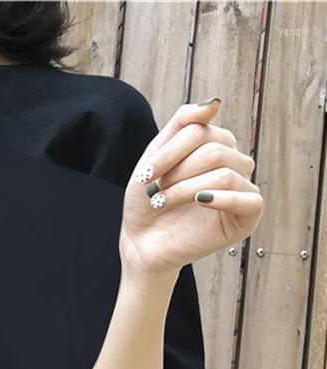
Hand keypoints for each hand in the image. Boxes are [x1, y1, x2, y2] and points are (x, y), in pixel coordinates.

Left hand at [119, 97, 262, 286]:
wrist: (141, 242)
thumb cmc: (148, 201)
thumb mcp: (157, 156)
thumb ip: (183, 124)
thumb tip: (215, 102)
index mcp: (216, 147)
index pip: (202, 130)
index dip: (170, 151)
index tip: (146, 174)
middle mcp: (233, 166)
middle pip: (215, 150)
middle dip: (178, 171)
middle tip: (156, 191)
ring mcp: (242, 192)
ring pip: (226, 173)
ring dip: (186, 188)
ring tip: (163, 202)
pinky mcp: (246, 219)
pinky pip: (251, 200)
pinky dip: (224, 199)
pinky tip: (200, 202)